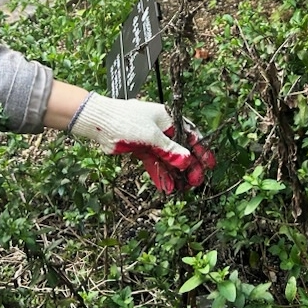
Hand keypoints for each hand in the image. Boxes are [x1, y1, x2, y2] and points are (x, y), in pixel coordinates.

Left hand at [66, 94, 215, 191]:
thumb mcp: (152, 136)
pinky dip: (160, 174)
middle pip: (180, 150)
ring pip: (167, 159)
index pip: (190, 135)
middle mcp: (161, 130)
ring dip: (174, 174)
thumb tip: (186, 160)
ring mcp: (151, 140)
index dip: (200, 150)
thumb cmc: (125, 120)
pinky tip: (166, 187)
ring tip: (182, 188)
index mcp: (168, 119)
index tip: (208, 164)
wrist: (99, 122)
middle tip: (195, 181)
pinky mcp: (140, 150)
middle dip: (188, 166)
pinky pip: (154, 164)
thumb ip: (170, 150)